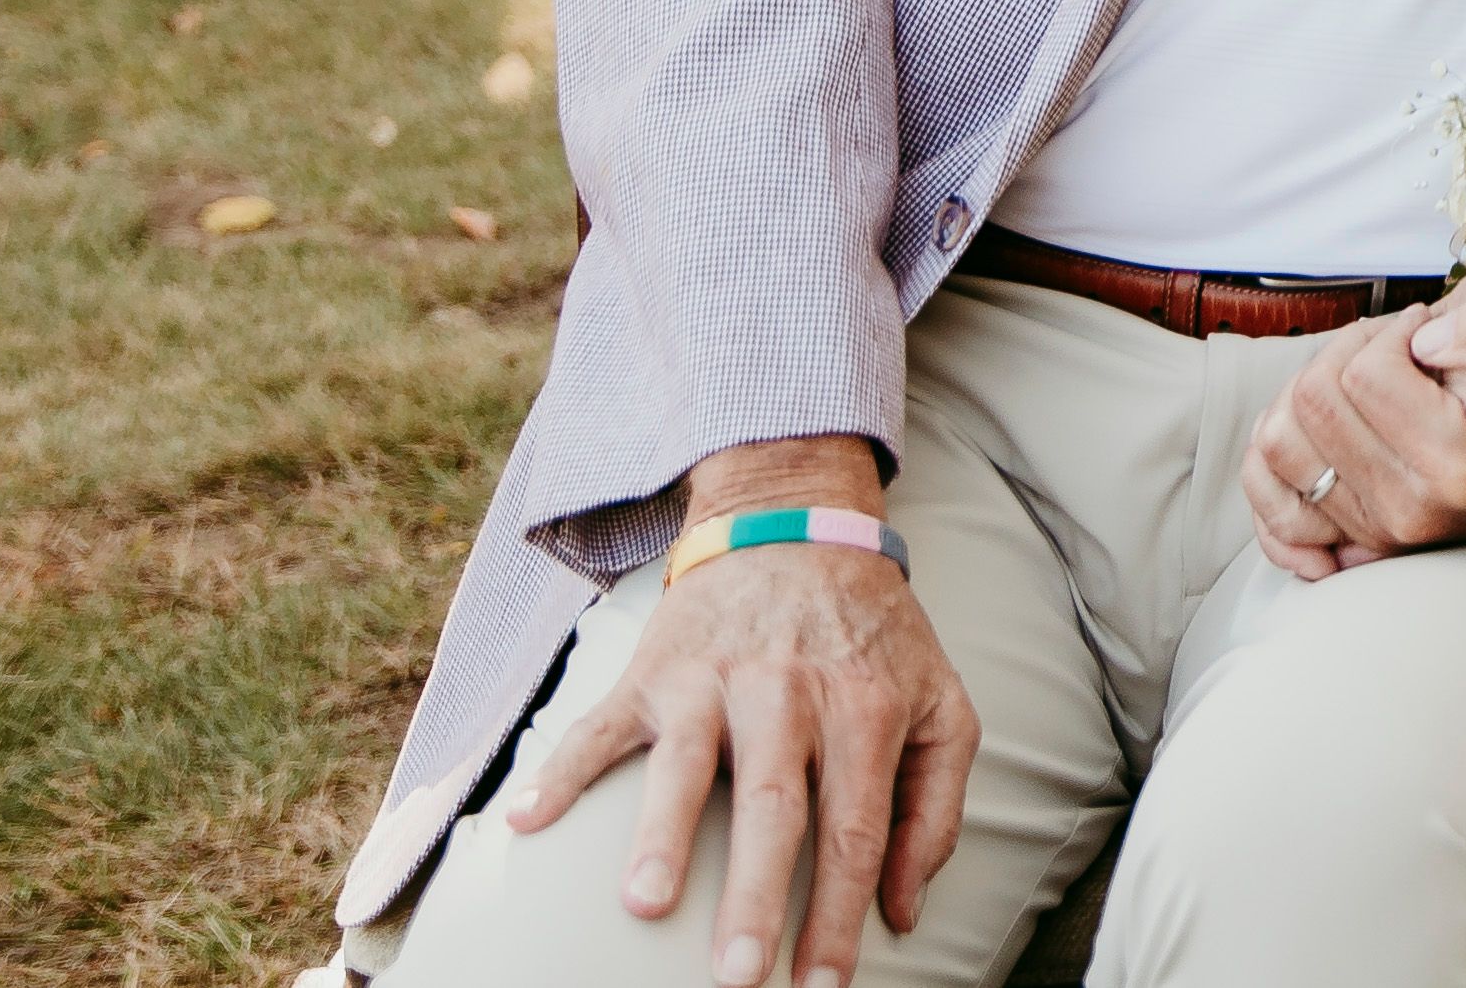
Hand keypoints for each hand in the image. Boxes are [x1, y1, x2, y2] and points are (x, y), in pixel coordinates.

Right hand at [501, 437, 976, 987]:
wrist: (799, 524)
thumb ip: (937, 806)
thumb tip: (907, 910)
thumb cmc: (875, 637)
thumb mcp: (940, 703)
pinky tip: (525, 822)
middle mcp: (789, 692)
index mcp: (865, 708)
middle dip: (756, 896)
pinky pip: (600, 724)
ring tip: (646, 906)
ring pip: (687, 764)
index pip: (854, 828)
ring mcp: (715, 678)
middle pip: (774, 806)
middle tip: (739, 977)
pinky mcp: (654, 669)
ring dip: (662, 837)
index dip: (841, 912)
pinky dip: (561, 771)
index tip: (823, 985)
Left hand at [1238, 302, 1465, 575]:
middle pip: (1313, 402)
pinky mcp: (1360, 545)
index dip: (1393, 331)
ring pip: (1281, 443)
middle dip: (1351, 356)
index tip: (1436, 334)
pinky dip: (1276, 466)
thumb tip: (1431, 343)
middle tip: (1407, 354)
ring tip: (1380, 388)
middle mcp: (1415, 514)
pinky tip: (1328, 435)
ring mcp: (1382, 537)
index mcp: (1461, 466)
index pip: (1361, 372)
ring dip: (1319, 396)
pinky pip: (1272, 502)